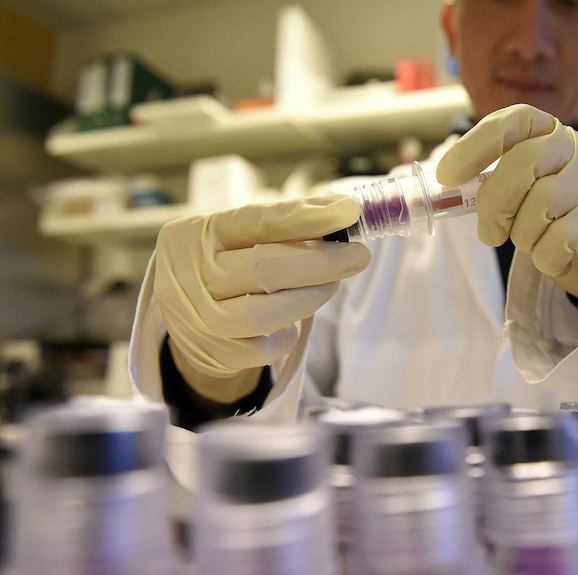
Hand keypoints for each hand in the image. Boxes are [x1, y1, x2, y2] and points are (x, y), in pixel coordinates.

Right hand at [153, 195, 369, 402]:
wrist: (183, 316)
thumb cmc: (225, 263)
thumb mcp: (238, 236)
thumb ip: (283, 227)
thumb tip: (344, 215)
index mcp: (197, 233)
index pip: (255, 221)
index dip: (304, 217)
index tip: (348, 211)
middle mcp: (190, 275)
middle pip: (262, 268)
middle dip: (320, 262)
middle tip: (358, 256)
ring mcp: (199, 319)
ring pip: (262, 314)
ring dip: (309, 298)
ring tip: (330, 285)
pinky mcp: (215, 354)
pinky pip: (264, 349)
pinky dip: (287, 334)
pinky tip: (293, 319)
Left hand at [436, 104, 577, 309]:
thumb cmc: (569, 216)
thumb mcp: (537, 187)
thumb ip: (504, 180)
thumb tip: (449, 187)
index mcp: (556, 134)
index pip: (515, 121)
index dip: (476, 144)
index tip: (448, 174)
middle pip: (522, 165)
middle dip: (494, 205)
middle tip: (490, 233)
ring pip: (539, 208)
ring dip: (525, 237)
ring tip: (537, 243)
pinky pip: (557, 242)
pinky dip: (546, 259)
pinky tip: (557, 258)